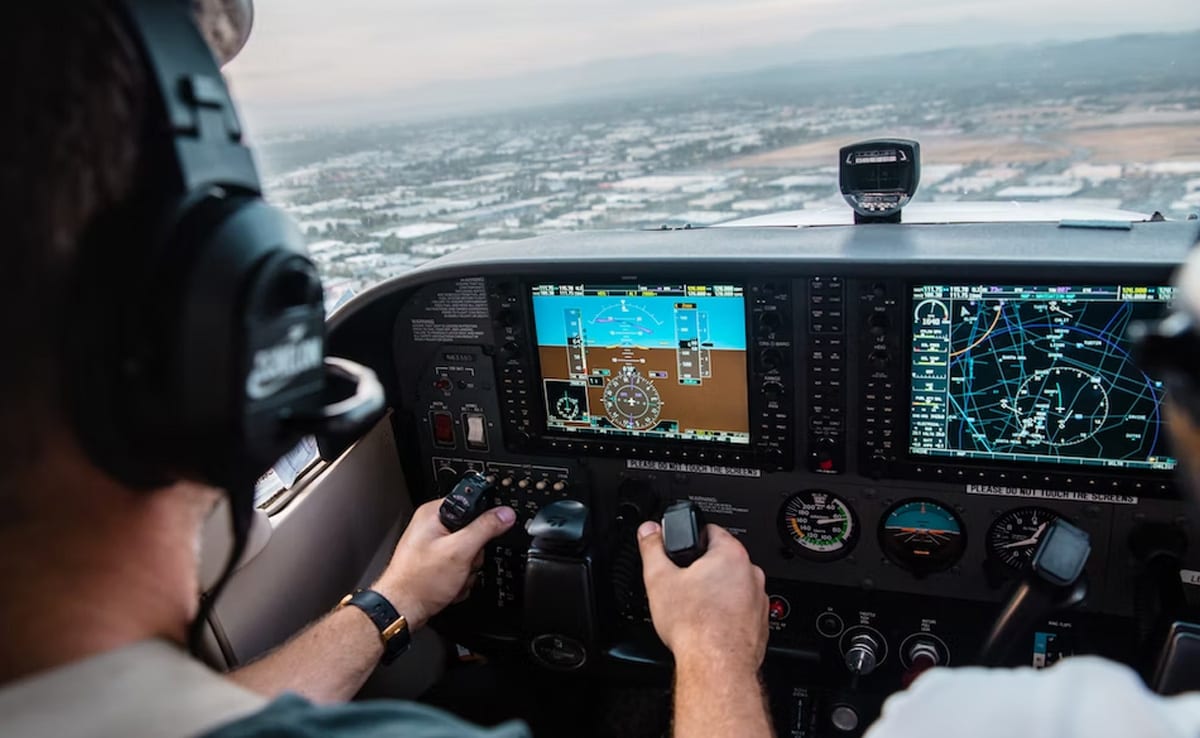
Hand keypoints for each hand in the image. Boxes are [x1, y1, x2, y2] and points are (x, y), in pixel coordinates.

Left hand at [371, 499, 515, 630]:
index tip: (485, 534)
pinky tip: (449, 585)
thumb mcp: (460, 551)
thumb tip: (505, 514)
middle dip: (473, 553)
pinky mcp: (436, 564)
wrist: (403, 610)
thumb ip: (485, 528)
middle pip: (473, 532)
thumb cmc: (418, 581)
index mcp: (434, 513)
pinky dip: (459, 578)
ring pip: (469, 552)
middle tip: (462, 562)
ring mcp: (434, 546)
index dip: (483, 520)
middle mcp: (432, 526)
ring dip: (467, 570)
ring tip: (453, 577)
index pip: (471, 503)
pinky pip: (461, 566)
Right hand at [638, 521, 768, 674]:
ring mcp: (759, 600)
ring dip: (716, 593)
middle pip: (721, 560)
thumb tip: (649, 531)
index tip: (680, 553)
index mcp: (731, 554)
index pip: (710, 530)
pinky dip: (726, 615)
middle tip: (683, 586)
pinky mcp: (760, 623)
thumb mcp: (659, 579)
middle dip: (702, 570)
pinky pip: (741, 611)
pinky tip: (709, 626)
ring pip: (732, 587)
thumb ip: (652, 548)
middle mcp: (751, 573)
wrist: (716, 665)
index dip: (689, 540)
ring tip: (695, 609)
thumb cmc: (694, 625)